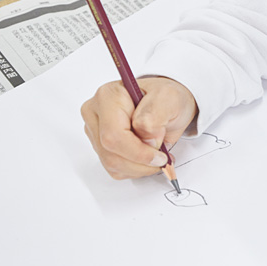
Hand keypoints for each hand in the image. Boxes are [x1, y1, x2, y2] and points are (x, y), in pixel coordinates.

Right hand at [81, 77, 197, 179]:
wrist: (168, 105)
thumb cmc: (168, 98)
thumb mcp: (170, 97)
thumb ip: (155, 115)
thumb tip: (145, 138)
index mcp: (108, 96)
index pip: (113, 135)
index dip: (138, 152)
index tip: (160, 156)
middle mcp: (96, 113)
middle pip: (110, 152)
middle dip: (141, 162)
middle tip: (162, 158)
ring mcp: (96, 131)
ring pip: (112, 164)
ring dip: (140, 168)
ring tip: (158, 157)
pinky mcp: (101, 146)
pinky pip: (115, 169)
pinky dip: (136, 169)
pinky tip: (148, 159)